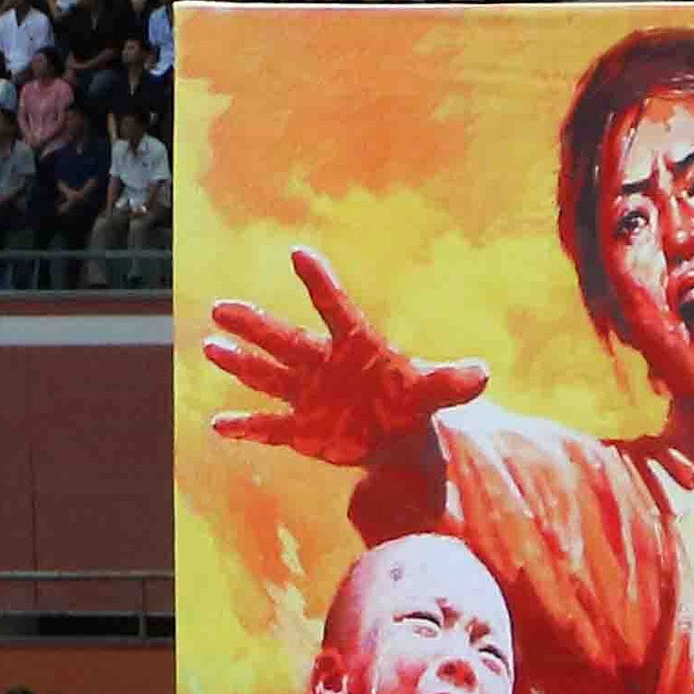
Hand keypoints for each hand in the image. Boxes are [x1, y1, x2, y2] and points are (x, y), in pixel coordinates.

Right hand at [202, 247, 492, 468]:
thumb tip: (482, 374)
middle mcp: (322, 364)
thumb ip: (451, 382)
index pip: (335, 309)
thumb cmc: (411, 403)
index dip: (319, 283)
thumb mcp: (433, 393)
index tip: (299, 254)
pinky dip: (245, 428)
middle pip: (285, 341)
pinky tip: (218, 425)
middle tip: (221, 308)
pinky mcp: (299, 429)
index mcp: (355, 346)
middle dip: (254, 326)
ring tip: (210, 346)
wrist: (396, 439)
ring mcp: (306, 395)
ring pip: (267, 375)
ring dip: (240, 364)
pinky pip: (267, 427)